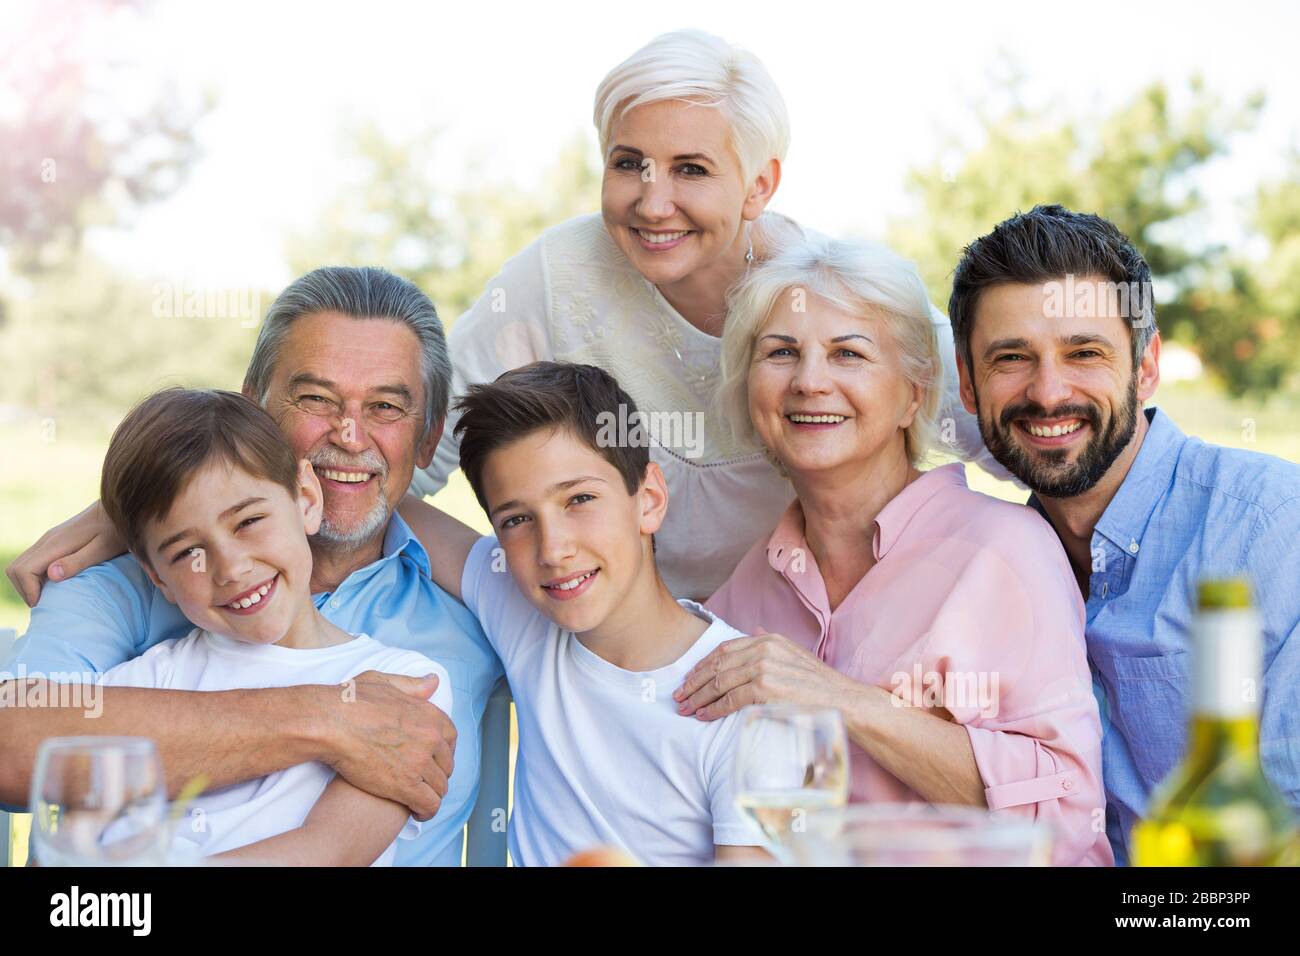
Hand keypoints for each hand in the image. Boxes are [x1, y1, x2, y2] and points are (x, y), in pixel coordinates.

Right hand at [5, 500, 125, 606]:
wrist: (121, 509)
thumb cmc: (117, 531)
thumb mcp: (102, 549)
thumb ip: (77, 562)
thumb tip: (51, 575)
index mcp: (55, 544)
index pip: (22, 571)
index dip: (29, 591)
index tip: (46, 603)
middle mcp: (46, 541)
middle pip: (15, 569)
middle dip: (25, 590)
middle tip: (45, 604)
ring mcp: (49, 539)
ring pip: (21, 565)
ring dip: (29, 584)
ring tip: (50, 596)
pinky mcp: (54, 541)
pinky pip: (33, 561)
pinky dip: (35, 576)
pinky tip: (55, 584)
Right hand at [323, 671, 456, 821]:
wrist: (330, 724)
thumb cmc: (350, 702)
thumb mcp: (384, 682)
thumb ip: (412, 686)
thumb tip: (433, 682)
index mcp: (429, 714)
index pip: (451, 738)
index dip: (442, 751)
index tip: (432, 759)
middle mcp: (431, 737)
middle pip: (447, 765)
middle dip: (437, 774)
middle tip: (422, 781)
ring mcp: (420, 762)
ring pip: (440, 787)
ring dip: (431, 794)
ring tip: (419, 799)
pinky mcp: (406, 785)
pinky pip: (429, 804)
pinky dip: (426, 811)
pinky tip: (416, 812)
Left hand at [672, 629, 858, 720]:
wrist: (841, 699)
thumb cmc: (818, 683)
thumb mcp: (794, 652)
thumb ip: (769, 642)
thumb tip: (752, 628)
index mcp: (768, 639)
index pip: (724, 649)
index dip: (703, 664)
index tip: (689, 678)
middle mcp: (763, 648)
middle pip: (717, 665)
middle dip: (694, 682)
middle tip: (679, 695)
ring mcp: (764, 667)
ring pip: (719, 682)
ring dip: (699, 697)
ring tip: (686, 708)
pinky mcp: (765, 688)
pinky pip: (730, 699)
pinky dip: (713, 709)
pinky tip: (704, 716)